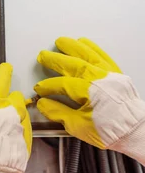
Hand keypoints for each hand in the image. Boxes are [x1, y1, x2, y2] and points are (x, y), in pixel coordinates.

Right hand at [35, 37, 144, 161]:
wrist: (134, 131)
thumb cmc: (110, 130)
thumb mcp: (78, 126)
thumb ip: (58, 112)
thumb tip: (44, 104)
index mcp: (90, 91)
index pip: (63, 84)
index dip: (48, 86)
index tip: (39, 89)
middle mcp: (101, 79)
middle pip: (74, 64)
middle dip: (56, 59)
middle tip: (43, 55)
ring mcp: (110, 75)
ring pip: (89, 55)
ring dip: (73, 47)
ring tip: (61, 41)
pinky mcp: (116, 75)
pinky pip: (103, 56)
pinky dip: (93, 48)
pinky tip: (84, 43)